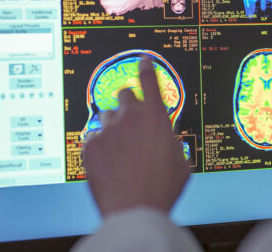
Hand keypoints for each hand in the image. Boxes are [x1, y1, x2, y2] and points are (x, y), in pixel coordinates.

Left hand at [83, 57, 189, 216]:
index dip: (146, 68)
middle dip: (129, 103)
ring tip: (120, 149)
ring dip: (113, 126)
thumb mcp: (181, 163)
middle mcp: (131, 118)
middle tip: (131, 120)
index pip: (150, 81)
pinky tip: (108, 163)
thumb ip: (172, 144)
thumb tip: (167, 143)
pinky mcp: (90, 147)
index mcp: (157, 118)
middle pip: (125, 94)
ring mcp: (108, 131)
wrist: (134, 210)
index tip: (142, 60)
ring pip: (107, 117)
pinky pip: (93, 138)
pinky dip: (99, 146)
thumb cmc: (163, 188)